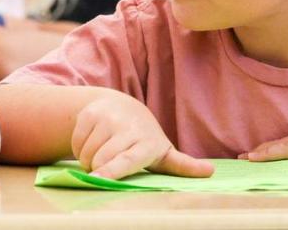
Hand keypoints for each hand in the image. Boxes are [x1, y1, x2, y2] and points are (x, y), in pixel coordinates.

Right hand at [72, 96, 212, 178]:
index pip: (126, 160)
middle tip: (105, 170)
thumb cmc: (145, 139)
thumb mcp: (163, 153)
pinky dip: (78, 149)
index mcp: (146, 143)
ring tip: (100, 156)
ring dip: (87, 161)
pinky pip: (76, 141)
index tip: (98, 181)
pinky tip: (91, 144)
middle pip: (101, 161)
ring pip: (86, 152)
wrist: (123, 107)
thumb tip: (210, 171)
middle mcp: (126, 128)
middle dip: (98, 172)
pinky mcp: (90, 112)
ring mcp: (107, 118)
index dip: (112, 172)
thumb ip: (183, 165)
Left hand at [241, 117, 287, 162]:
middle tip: (244, 156)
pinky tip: (257, 156)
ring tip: (245, 158)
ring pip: (279, 147)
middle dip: (262, 151)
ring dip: (261, 152)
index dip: (274, 150)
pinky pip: (287, 150)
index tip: (260, 154)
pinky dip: (271, 153)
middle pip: (280, 145)